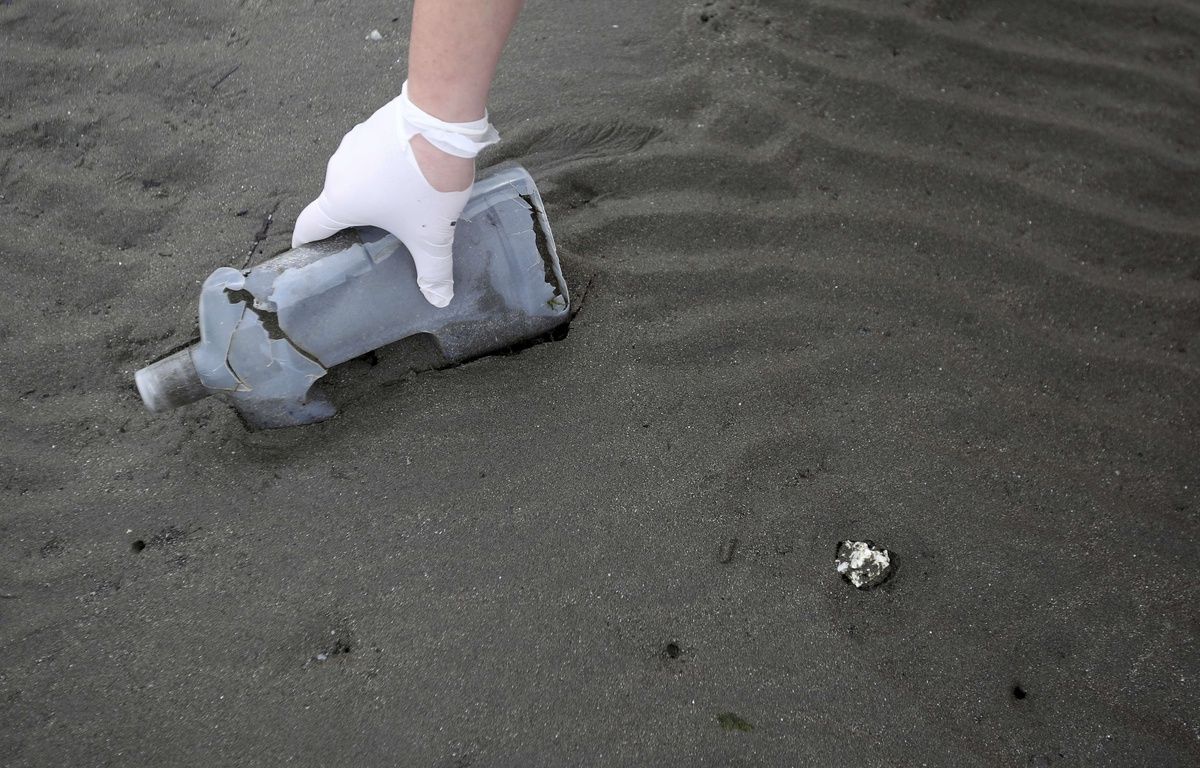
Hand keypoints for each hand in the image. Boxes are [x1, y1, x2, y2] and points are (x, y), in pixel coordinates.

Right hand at [292, 94, 485, 307]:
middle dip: (355, 217)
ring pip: (356, 175)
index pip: (309, 227)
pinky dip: (384, 165)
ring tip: (401, 202)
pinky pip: (372, 153)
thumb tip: (439, 300)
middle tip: (378, 232)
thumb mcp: (432, 234)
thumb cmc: (427, 182)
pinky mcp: (372, 124)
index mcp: (340, 200)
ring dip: (372, 188)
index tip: (310, 253)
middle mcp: (338, 170)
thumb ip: (433, 270)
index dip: (307, 243)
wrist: (443, 120)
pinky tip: (409, 172)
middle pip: (338, 201)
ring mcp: (353, 142)